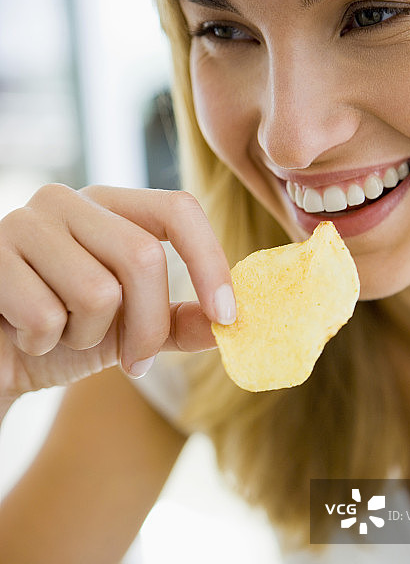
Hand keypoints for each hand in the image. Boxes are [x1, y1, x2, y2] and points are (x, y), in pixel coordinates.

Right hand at [0, 183, 234, 398]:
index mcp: (109, 207)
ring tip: (60, 333)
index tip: (228, 316)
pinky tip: (23, 335)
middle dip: (147, 328)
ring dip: (86, 337)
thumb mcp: (130, 330)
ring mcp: (24, 223)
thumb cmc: (61, 336)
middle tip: (135, 363)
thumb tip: (232, 324)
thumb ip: (178, 322)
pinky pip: (45, 316)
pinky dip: (42, 344)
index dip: (210, 262)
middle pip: (144, 258)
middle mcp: (68, 201)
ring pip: (97, 292)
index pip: (178, 210)